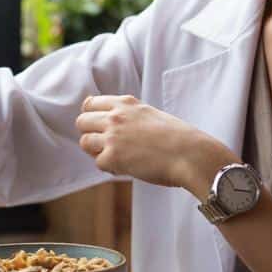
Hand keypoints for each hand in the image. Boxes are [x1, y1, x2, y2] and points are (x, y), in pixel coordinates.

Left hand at [76, 95, 237, 189]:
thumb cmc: (179, 138)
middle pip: (81, 121)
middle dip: (90, 134)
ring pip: (84, 142)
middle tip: (106, 146)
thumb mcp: (151, 115)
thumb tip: (114, 126)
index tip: (97, 126)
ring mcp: (112, 136)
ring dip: (97, 151)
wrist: (190, 154)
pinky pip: (98, 163)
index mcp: (126, 103)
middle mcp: (115, 116)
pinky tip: (127, 168)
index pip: (90, 103)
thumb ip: (130, 116)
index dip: (91, 117)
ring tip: (117, 157)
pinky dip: (110, 168)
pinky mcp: (112, 157)